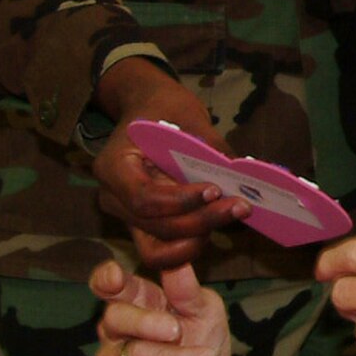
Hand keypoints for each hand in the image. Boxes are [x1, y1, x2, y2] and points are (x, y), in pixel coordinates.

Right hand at [91, 61, 251, 269]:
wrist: (146, 108)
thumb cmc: (162, 107)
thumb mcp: (186, 114)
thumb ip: (210, 147)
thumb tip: (242, 175)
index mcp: (113, 166)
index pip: (144, 198)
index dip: (181, 201)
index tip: (215, 190)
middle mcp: (113, 197)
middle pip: (156, 226)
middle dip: (202, 220)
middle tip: (241, 206)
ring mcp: (126, 216)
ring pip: (160, 246)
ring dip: (199, 237)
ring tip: (233, 213)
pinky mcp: (144, 226)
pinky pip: (164, 248)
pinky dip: (192, 243)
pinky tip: (220, 223)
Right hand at [92, 259, 234, 355]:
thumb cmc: (204, 340)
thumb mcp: (205, 310)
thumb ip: (186, 289)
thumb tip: (177, 260)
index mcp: (137, 300)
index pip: (111, 285)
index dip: (106, 279)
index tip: (115, 276)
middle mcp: (117, 328)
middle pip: (115, 316)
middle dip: (148, 323)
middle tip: (178, 331)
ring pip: (135, 354)